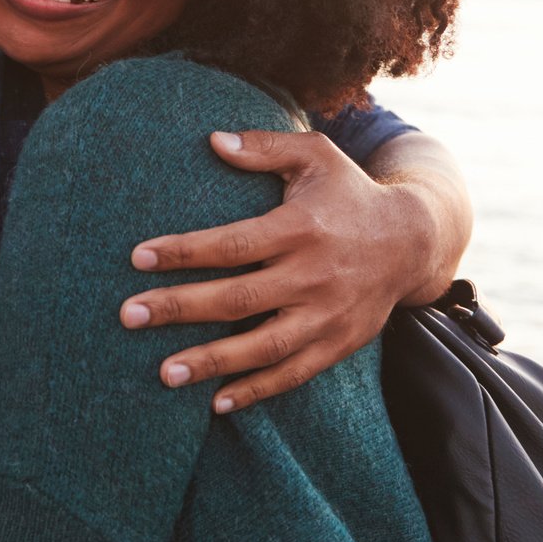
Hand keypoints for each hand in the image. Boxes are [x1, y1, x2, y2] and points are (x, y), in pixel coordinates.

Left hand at [122, 129, 458, 412]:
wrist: (413, 241)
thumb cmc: (349, 193)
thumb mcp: (316, 156)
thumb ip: (265, 147)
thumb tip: (213, 140)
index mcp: (301, 228)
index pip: (233, 244)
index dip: (183, 251)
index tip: (137, 257)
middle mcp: (314, 275)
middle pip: (237, 298)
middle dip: (179, 308)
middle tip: (128, 316)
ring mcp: (327, 315)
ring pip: (263, 346)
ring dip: (211, 362)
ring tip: (164, 373)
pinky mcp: (339, 343)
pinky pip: (293, 374)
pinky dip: (256, 390)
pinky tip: (216, 402)